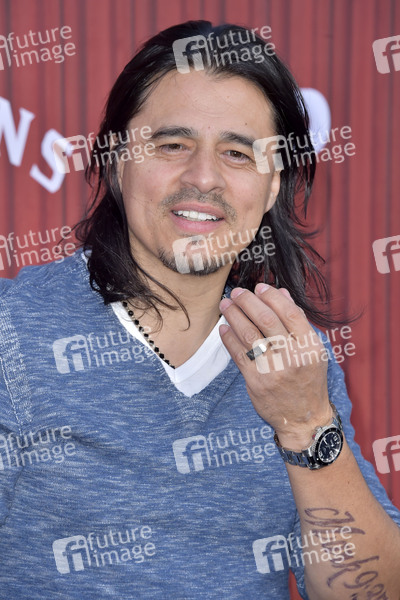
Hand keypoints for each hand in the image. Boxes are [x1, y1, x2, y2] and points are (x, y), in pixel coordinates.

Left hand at [219, 283, 331, 449]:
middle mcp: (293, 357)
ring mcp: (274, 370)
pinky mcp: (256, 382)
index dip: (272, 296)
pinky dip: (229, 338)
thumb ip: (297, 322)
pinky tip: (225, 328)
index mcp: (310, 346)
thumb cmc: (308, 380)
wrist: (304, 418)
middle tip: (237, 292)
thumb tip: (281, 293)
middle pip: (266, 320)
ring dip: (234, 316)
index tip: (260, 287)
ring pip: (249, 334)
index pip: (289, 313)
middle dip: (248, 302)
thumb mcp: (313, 351)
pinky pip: (238, 354)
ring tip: (226, 305)